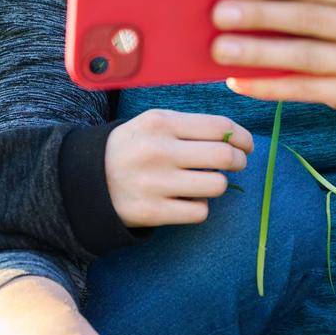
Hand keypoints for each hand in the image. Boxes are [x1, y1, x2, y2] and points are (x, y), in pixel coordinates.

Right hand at [104, 108, 253, 226]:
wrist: (89, 178)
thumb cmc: (135, 147)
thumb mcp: (154, 123)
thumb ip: (192, 126)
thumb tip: (237, 139)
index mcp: (161, 122)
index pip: (219, 126)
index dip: (242, 137)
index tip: (246, 145)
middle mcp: (159, 151)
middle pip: (224, 156)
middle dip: (239, 161)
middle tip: (236, 163)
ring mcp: (156, 183)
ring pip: (217, 186)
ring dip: (218, 184)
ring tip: (206, 181)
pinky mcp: (153, 212)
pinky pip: (200, 212)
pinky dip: (199, 207)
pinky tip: (187, 199)